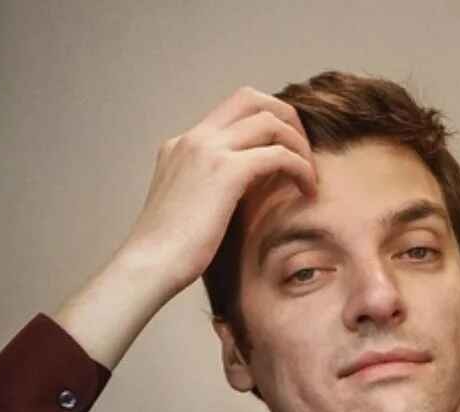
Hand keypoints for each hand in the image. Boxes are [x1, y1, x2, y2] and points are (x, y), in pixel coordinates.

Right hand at [118, 85, 317, 297]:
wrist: (149, 265)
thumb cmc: (167, 254)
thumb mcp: (186, 211)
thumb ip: (208, 194)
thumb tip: (236, 202)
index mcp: (181, 145)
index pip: (231, 113)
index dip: (264, 125)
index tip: (283, 153)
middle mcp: (194, 139)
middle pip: (251, 98)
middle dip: (286, 118)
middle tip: (303, 152)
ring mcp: (208, 150)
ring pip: (269, 120)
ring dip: (298, 144)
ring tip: (310, 175)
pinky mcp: (225, 171)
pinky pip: (277, 154)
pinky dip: (300, 167)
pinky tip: (308, 190)